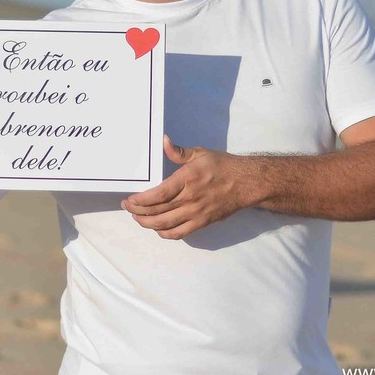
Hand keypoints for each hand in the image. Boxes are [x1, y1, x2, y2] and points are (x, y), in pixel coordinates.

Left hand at [122, 136, 250, 238]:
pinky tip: (157, 228)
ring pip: (165, 225)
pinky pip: (179, 233)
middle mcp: (190, 199)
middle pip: (158, 212)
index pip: (158, 195)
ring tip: (138, 218)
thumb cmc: (222, 166)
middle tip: (128, 207)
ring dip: (147, 224)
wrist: (246, 183)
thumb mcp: (200, 153)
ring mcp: (196, 213)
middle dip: (138, 212)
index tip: (130, 199)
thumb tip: (163, 141)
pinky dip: (165, 233)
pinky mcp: (202, 223)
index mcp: (187, 179)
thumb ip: (178, 151)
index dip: (140, 201)